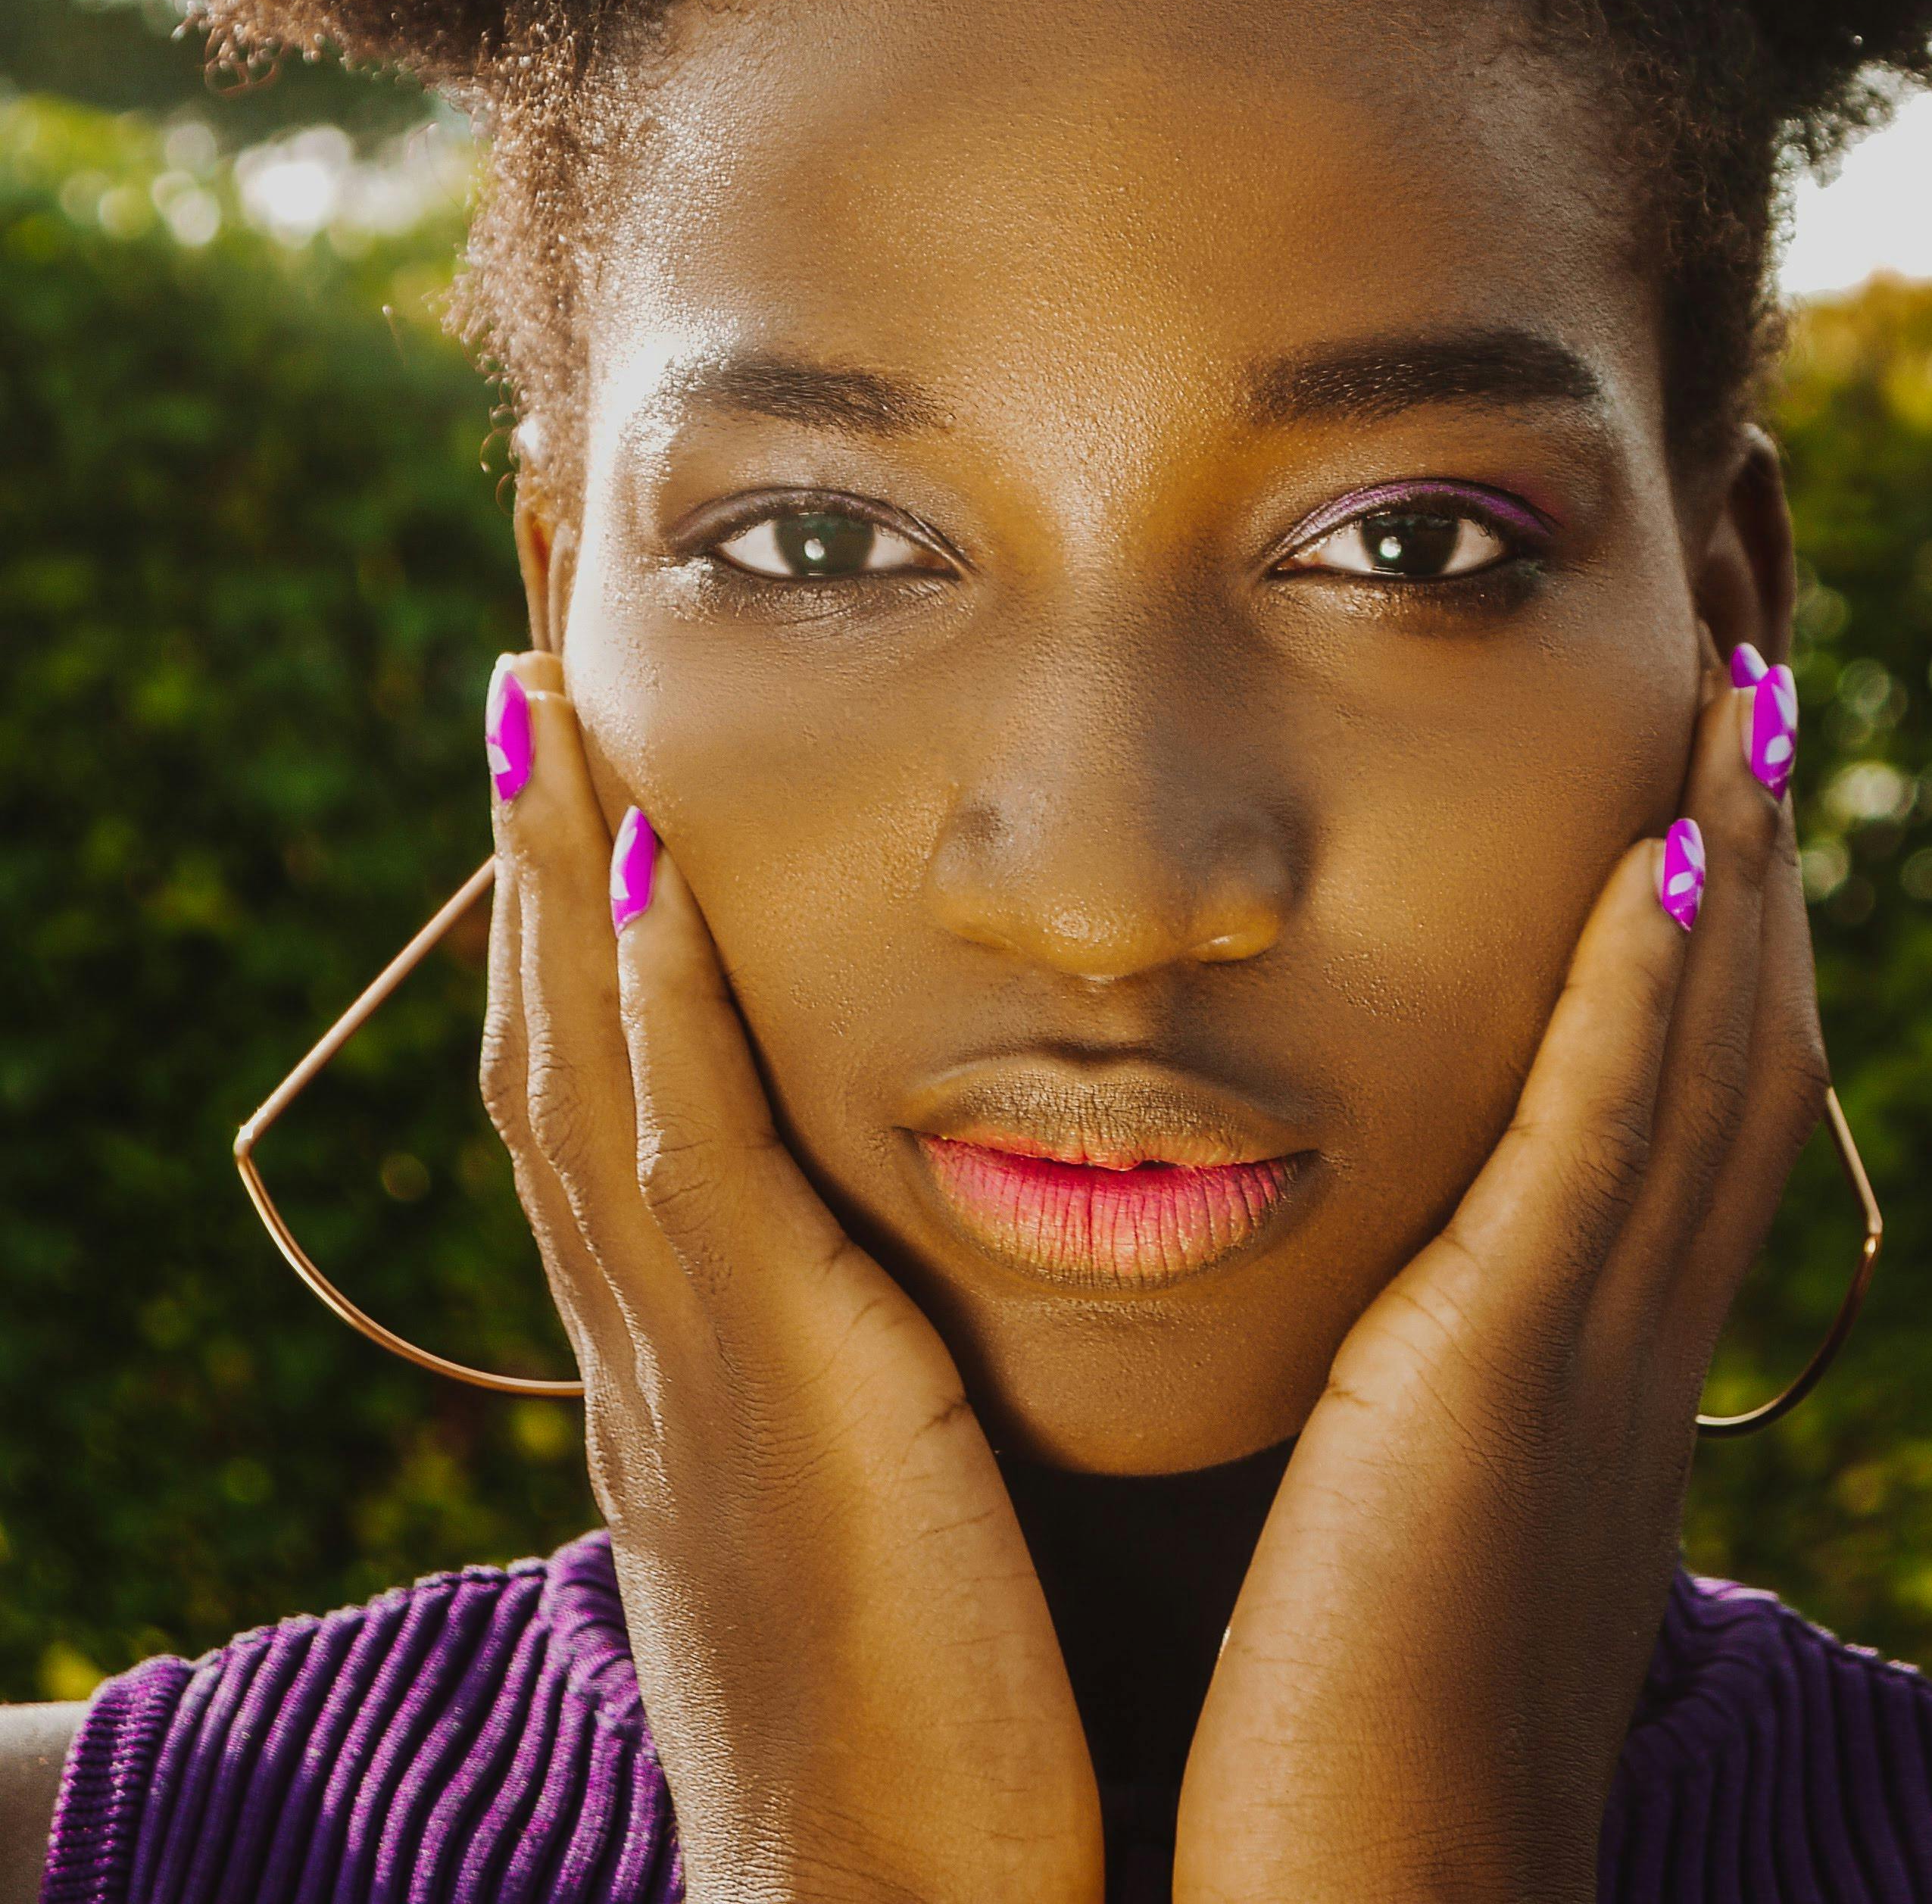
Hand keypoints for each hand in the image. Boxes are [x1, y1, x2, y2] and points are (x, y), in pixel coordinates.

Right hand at [480, 655, 1103, 1903]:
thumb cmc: (930, 1727)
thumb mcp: (870, 1509)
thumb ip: (866, 1383)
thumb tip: (899, 1301)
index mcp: (678, 1361)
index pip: (599, 1095)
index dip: (571, 935)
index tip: (581, 778)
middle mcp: (643, 1335)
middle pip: (550, 1043)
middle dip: (528, 858)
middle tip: (525, 680)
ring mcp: (680, 1351)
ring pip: (582, 1060)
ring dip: (557, 871)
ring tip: (545, 697)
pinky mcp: (762, 1378)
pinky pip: (683, 1148)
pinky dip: (651, 997)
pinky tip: (651, 859)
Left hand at [1173, 647, 1824, 1903]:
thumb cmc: (1331, 1756)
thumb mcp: (1403, 1531)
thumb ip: (1406, 1406)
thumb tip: (1376, 1313)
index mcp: (1592, 1384)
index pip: (1677, 1115)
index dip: (1705, 948)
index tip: (1694, 794)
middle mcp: (1625, 1354)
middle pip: (1722, 1058)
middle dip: (1741, 868)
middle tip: (1747, 694)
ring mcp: (1585, 1364)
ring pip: (1690, 1069)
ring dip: (1716, 877)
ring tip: (1728, 712)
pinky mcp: (1503, 1387)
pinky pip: (1599, 1148)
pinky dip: (1639, 996)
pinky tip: (1651, 858)